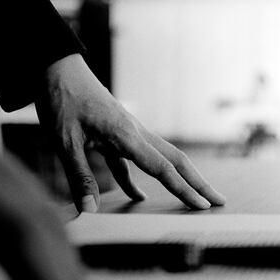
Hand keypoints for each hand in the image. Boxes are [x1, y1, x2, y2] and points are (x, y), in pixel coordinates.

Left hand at [36, 54, 225, 211]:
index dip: (184, 189)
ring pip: (163, 158)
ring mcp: (130, 133)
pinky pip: (135, 161)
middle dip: (199, 183)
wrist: (59, 70)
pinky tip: (139, 197)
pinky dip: (140, 179)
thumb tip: (89, 209)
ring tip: (195, 198)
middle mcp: (136, 133)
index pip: (162, 168)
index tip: (203, 206)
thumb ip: (80, 176)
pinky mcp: (118, 134)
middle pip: (176, 161)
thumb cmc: (62, 102)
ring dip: (180, 179)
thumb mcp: (64, 142)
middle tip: (219, 201)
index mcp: (126, 135)